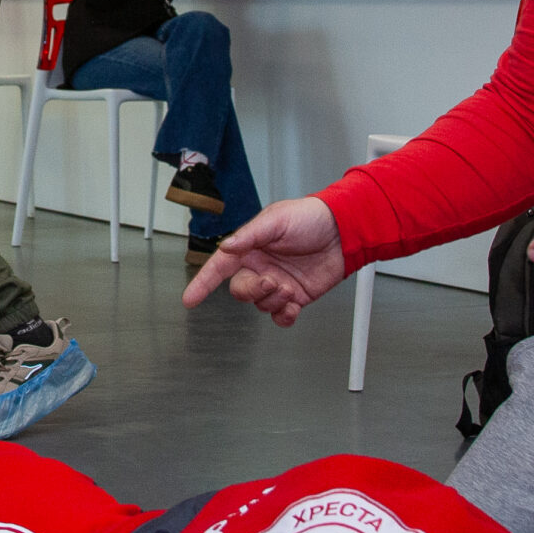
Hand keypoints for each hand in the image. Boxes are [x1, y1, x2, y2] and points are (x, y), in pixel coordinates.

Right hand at [181, 196, 346, 326]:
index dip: (203, 283)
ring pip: (260, 304)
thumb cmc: (310, 217)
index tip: (189, 299)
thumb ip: (249, 235)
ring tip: (289, 287)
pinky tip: (293, 306)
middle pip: (240, 290)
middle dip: (253, 290)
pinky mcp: (295, 296)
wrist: (343, 231)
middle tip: (272, 281)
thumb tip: (227, 246)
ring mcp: (277, 283)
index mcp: (250, 247)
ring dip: (273, 300)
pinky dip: (284, 315)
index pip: (219, 267)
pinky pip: (280, 315)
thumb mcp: (277, 219)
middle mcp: (260, 267)